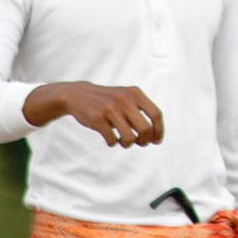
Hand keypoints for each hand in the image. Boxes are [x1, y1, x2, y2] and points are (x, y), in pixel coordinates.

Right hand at [23, 81, 163, 147]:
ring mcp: (110, 109)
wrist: (79, 94)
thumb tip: (154, 138)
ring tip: (124, 141)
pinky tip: (110, 138)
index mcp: (135, 94)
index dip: (159, 130)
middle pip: (145, 129)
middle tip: (140, 143)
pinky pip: (112, 140)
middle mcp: (124, 100)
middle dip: (144, 140)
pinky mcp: (97, 118)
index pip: (155, 114)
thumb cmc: (109, 101)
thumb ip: (141, 113)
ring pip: (129, 137)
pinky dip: (113, 143)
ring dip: (128, 144)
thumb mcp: (127, 98)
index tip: (156, 141)